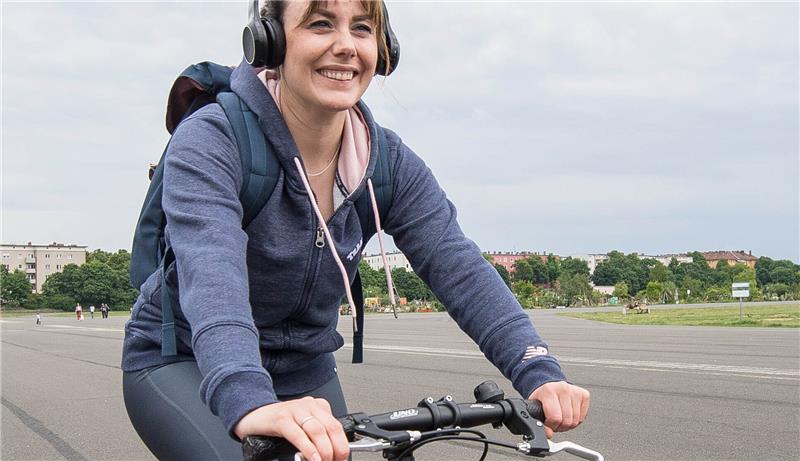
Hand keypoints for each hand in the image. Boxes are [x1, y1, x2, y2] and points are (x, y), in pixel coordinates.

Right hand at [234, 397, 348, 460]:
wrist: (254, 416)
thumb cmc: (280, 423)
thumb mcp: (304, 427)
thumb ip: (318, 437)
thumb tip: (332, 455)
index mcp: (318, 406)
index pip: (338, 426)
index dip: (342, 446)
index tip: (342, 459)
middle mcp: (309, 405)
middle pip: (331, 428)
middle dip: (336, 450)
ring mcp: (295, 410)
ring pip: (317, 431)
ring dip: (324, 451)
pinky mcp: (281, 419)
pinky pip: (299, 435)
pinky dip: (308, 450)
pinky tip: (313, 459)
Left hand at [529, 381, 589, 438]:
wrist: (550, 386)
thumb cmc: (543, 397)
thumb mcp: (534, 408)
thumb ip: (539, 422)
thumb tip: (549, 434)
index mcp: (549, 391)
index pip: (555, 418)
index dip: (551, 426)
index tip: (548, 423)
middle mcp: (563, 388)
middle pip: (567, 421)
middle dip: (560, 426)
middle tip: (555, 422)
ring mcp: (575, 391)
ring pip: (576, 421)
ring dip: (568, 425)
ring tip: (561, 418)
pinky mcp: (584, 394)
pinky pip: (582, 417)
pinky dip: (576, 420)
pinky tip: (569, 414)